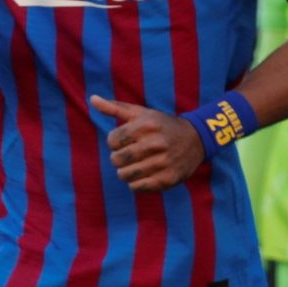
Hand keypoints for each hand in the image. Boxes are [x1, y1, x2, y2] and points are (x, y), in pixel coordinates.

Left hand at [90, 95, 204, 192]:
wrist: (195, 140)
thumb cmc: (161, 125)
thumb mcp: (141, 113)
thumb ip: (115, 107)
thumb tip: (92, 99)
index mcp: (147, 125)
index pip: (112, 140)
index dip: (115, 142)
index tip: (125, 140)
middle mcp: (156, 143)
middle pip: (117, 160)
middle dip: (118, 158)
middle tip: (128, 154)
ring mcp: (162, 163)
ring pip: (124, 176)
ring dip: (125, 172)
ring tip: (134, 165)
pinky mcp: (167, 180)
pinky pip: (137, 187)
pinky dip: (135, 183)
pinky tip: (144, 173)